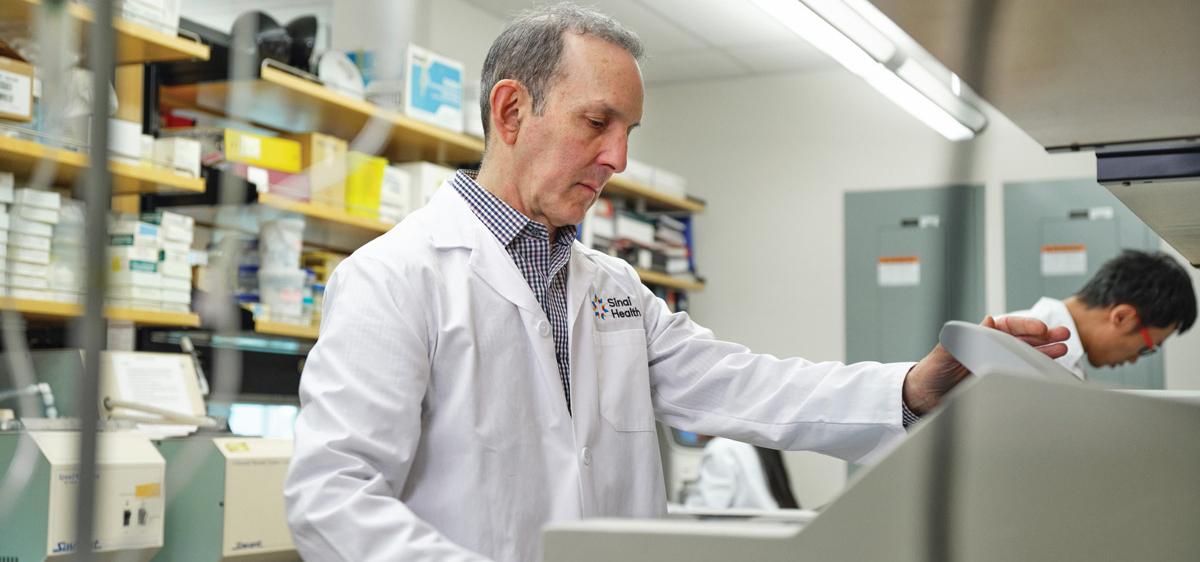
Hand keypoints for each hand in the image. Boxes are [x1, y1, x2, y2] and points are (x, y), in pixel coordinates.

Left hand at [901, 316, 1069, 414]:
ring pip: (1024, 355)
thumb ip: (966, 336)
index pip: (1007, 326)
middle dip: (1044, 336)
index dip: (1026, 326)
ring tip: (1064, 349)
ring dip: (1044, 351)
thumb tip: (988, 320)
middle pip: (1022, 339)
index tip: (1043, 328)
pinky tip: (1048, 370)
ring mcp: (994, 365)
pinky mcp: (995, 381)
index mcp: (978, 337)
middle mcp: (989, 349)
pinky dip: (1034, 371)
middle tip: (1064, 334)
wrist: (922, 397)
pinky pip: (1019, 373)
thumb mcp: (945, 350)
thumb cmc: (931, 370)